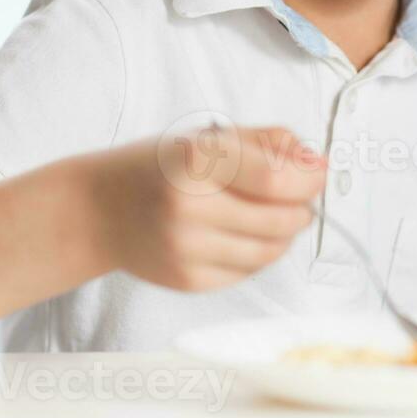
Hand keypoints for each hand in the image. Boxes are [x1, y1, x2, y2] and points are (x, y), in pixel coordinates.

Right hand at [88, 125, 326, 291]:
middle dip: (302, 207)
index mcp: (196, 160)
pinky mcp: (187, 280)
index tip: (316, 174)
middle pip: (280, 220)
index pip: (276, 180)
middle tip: (296, 196)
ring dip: (284, 233)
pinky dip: (257, 254)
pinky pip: (247, 272)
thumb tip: (316, 161)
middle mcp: (189, 207)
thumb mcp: (209, 137)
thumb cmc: (161, 166)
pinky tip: (239, 234)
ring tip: (269, 214)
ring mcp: (187, 249)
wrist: (99, 209)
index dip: (309, 180)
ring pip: (270, 251)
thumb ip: (267, 142)